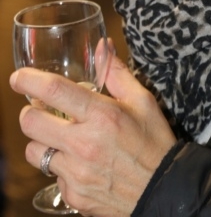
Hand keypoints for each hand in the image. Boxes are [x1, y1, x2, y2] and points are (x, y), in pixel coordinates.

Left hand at [10, 50, 177, 216]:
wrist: (162, 190)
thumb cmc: (153, 142)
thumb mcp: (142, 101)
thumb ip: (116, 73)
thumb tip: (102, 47)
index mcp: (102, 115)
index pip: (54, 92)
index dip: (29, 81)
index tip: (18, 78)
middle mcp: (84, 144)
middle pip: (31, 123)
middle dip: (31, 112)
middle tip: (41, 109)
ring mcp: (75, 172)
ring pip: (34, 151)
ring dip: (43, 141)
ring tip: (62, 138)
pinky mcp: (72, 194)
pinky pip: (52, 175)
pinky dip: (60, 166)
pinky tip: (80, 163)